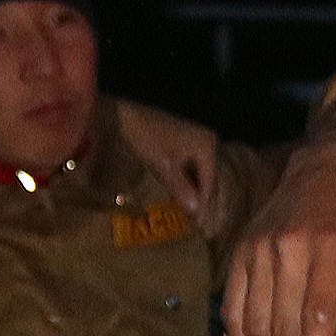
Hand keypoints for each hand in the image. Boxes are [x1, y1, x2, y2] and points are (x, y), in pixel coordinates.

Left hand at [115, 100, 227, 230]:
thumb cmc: (147, 136)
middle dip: (201, 198)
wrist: (126, 112)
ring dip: (194, 189)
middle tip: (199, 220)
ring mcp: (195, 138)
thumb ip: (181, 188)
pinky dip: (186, 178)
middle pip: (207, 176)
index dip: (205, 204)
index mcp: (206, 146)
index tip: (201, 223)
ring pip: (198, 170)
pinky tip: (181, 191)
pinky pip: (190, 163)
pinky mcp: (183, 138)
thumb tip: (196, 210)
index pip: (209, 182)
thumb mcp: (164, 165)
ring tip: (190, 209)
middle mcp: (206, 141)